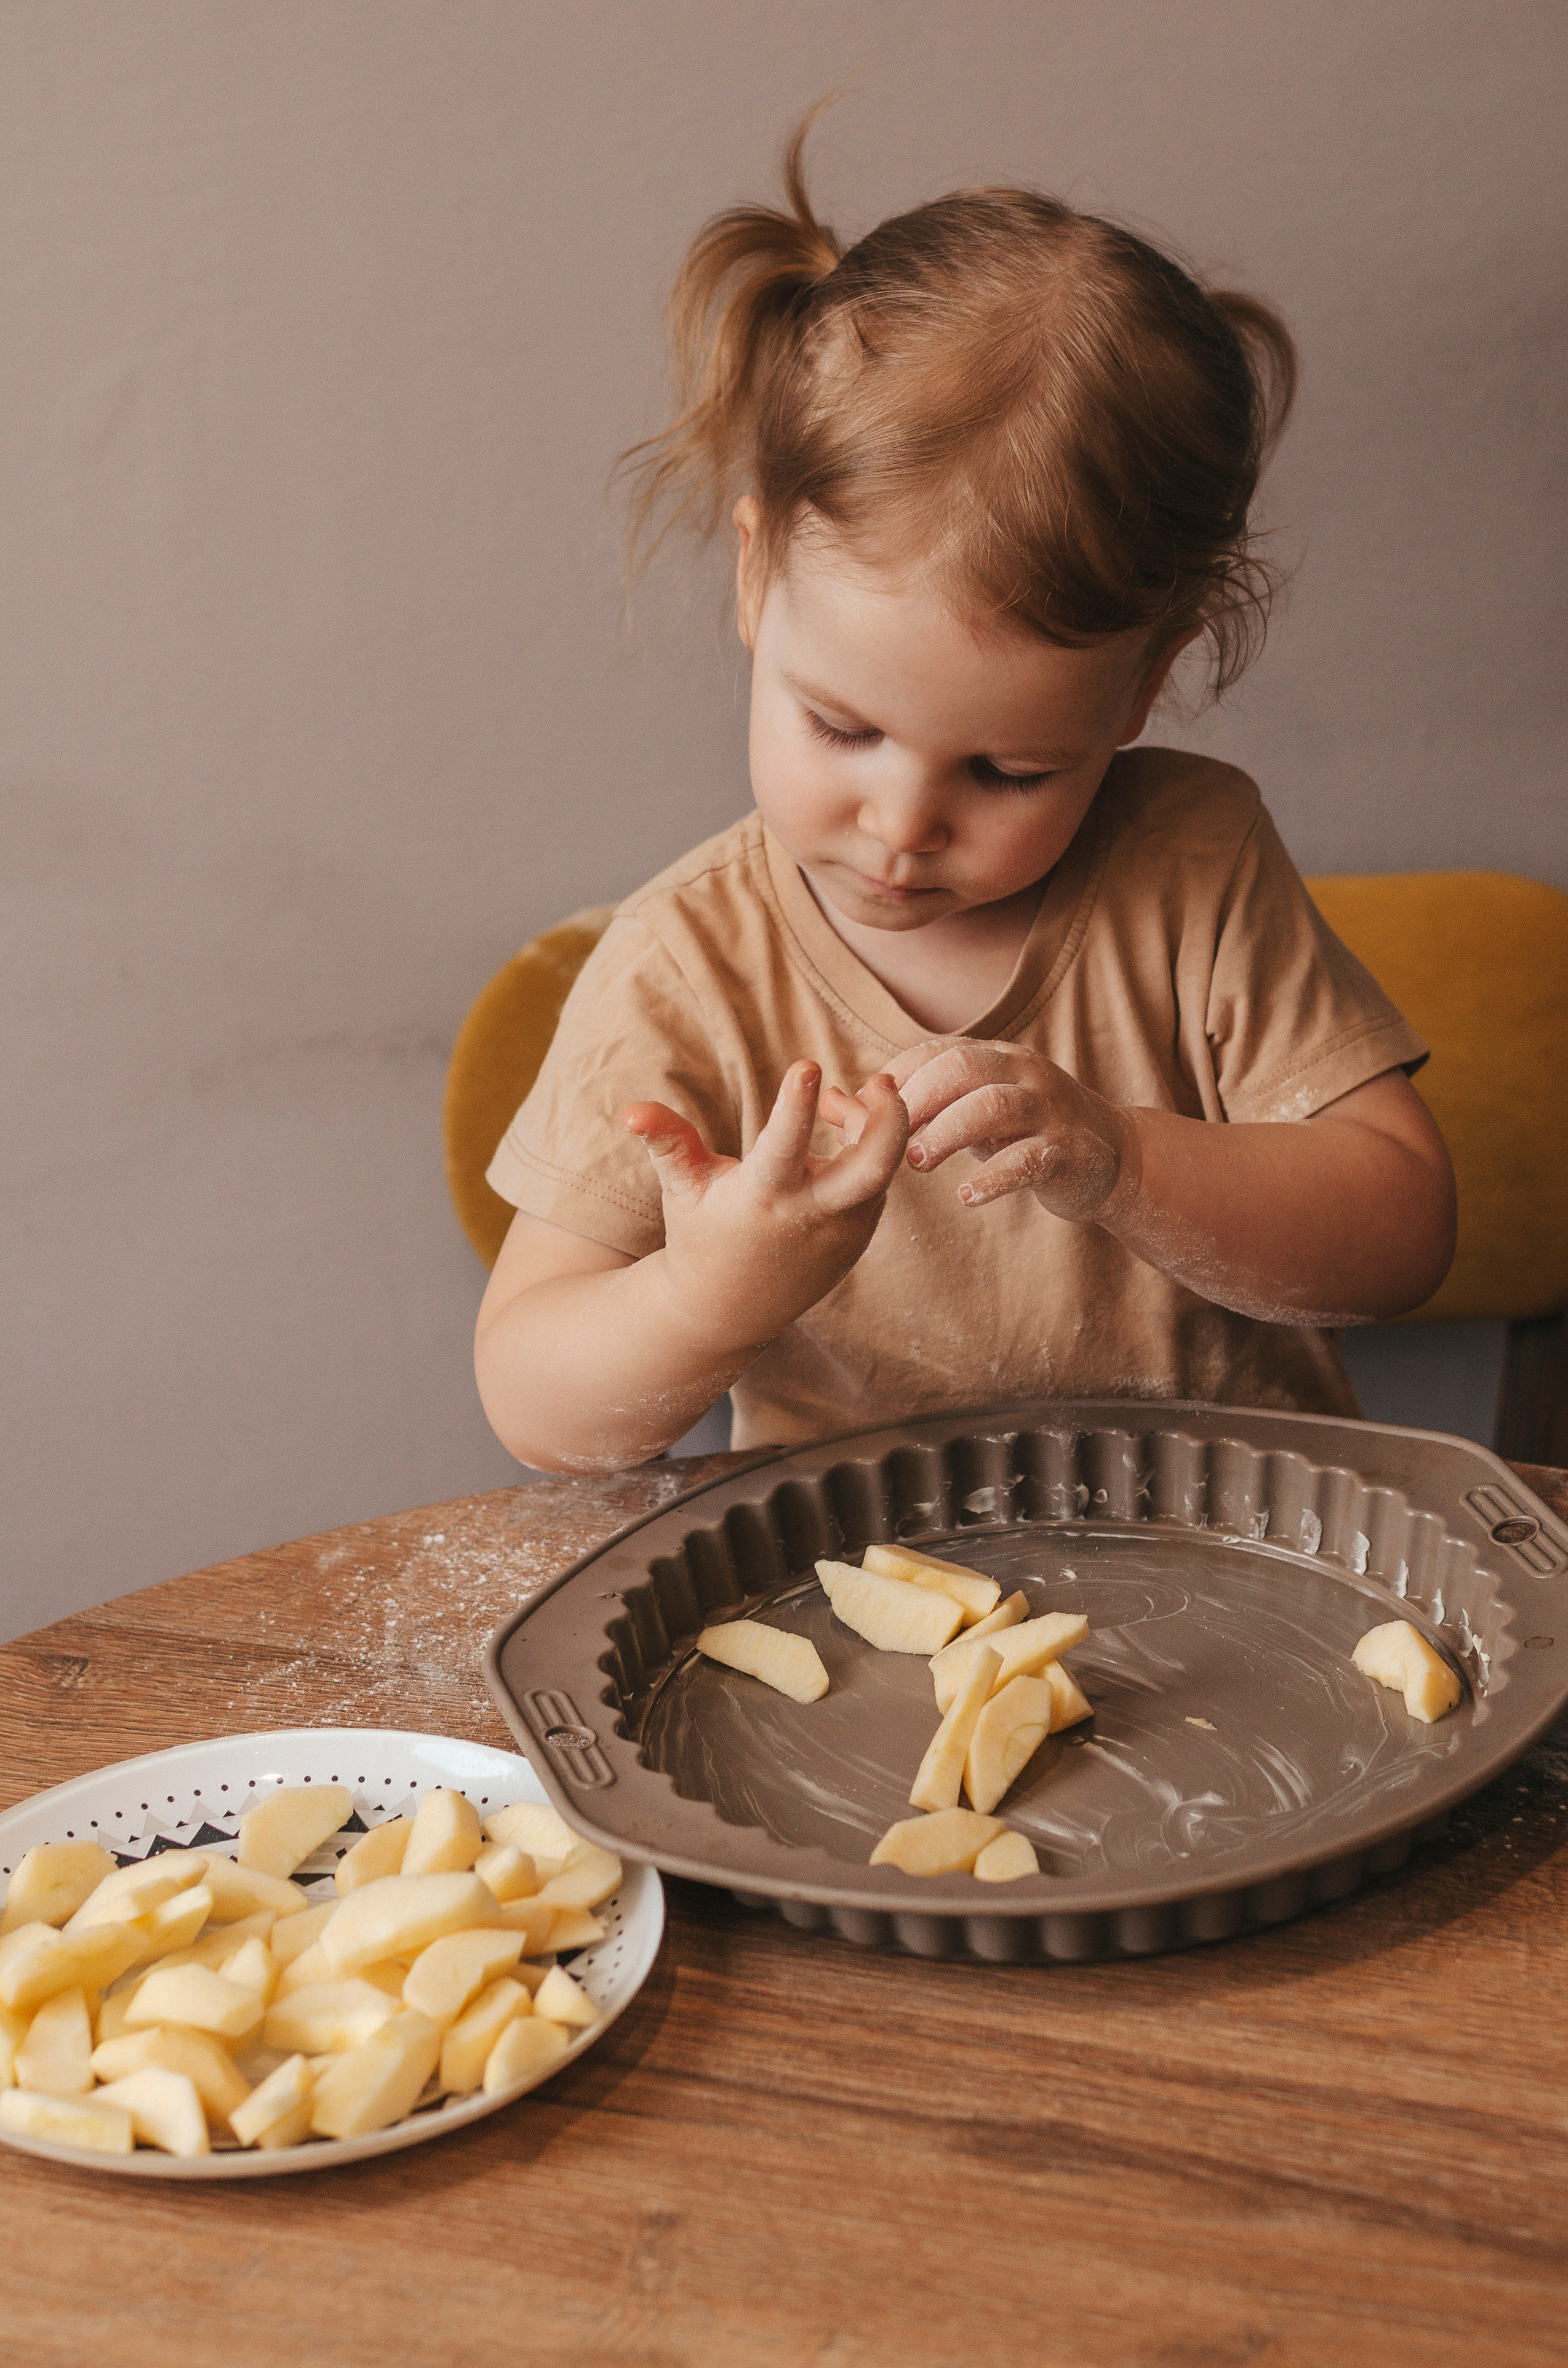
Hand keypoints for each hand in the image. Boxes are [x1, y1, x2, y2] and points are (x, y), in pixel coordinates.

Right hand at [622, 1061, 908, 1350]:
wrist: (728, 1309)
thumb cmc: (701, 1236)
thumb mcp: (682, 1189)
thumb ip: (667, 1143)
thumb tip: (630, 1111)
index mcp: (761, 1198)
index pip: (783, 1147)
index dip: (797, 1106)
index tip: (808, 1065)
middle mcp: (810, 1216)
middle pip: (872, 1168)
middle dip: (888, 1120)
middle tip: (882, 1080)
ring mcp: (842, 1230)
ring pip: (881, 1171)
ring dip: (876, 1126)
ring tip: (841, 1101)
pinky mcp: (859, 1236)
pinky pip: (877, 1184)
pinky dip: (870, 1151)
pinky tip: (846, 1128)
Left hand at [844, 1038, 1135, 1223]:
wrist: (1108, 1157)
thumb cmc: (1018, 1133)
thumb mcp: (962, 1114)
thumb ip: (901, 1111)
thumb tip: (827, 1103)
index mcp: (993, 1057)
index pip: (935, 1052)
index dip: (895, 1081)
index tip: (865, 1117)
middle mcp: (1022, 1071)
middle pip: (961, 1068)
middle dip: (917, 1102)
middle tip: (887, 1142)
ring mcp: (1049, 1109)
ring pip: (994, 1105)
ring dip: (948, 1132)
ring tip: (918, 1164)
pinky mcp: (1069, 1151)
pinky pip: (1029, 1158)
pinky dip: (994, 1177)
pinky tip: (967, 1197)